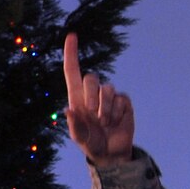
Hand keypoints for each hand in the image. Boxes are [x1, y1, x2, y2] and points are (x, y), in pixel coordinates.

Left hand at [64, 31, 133, 166]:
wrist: (111, 152)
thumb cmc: (91, 143)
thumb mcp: (79, 137)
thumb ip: (74, 125)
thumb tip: (67, 109)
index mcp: (76, 98)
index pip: (72, 71)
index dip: (71, 53)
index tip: (72, 36)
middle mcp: (92, 94)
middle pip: (91, 78)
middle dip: (91, 96)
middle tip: (93, 115)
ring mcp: (108, 96)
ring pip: (107, 88)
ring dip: (105, 108)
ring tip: (105, 123)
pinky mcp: (123, 101)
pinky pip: (121, 98)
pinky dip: (117, 112)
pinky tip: (116, 121)